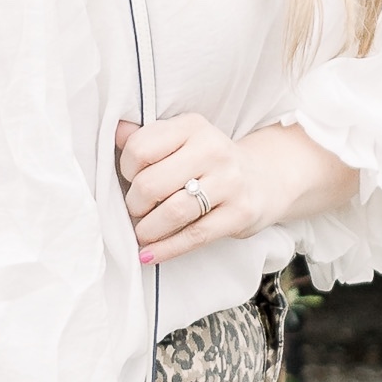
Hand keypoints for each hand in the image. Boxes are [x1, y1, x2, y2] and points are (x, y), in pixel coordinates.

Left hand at [116, 108, 355, 261]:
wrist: (265, 179)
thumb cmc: (209, 162)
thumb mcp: (183, 141)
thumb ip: (148, 138)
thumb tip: (117, 130)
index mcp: (192, 126)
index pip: (140, 148)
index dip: (126, 170)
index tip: (131, 180)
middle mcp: (213, 149)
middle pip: (152, 183)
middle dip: (134, 204)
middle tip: (136, 211)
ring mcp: (230, 182)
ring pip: (173, 212)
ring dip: (147, 229)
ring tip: (142, 233)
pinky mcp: (240, 213)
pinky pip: (194, 236)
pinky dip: (166, 249)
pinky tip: (149, 255)